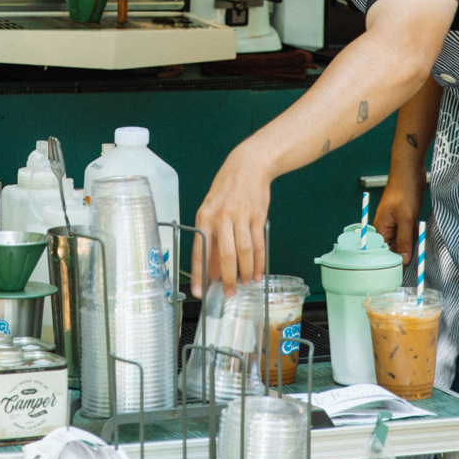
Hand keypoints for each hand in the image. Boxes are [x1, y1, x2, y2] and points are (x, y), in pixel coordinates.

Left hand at [191, 141, 272, 295]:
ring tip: (246, 283)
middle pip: (225, 255)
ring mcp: (241, 216)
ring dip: (246, 271)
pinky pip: (258, 244)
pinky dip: (259, 262)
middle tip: (229, 293)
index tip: (199, 291)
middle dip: (227, 278)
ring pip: (244, 251)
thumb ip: (211, 240)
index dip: (199, 274)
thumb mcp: (211, 210)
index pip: (200, 251)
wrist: (249, 165)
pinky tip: (258, 272)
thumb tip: (211, 269)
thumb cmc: (227, 189)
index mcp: (205, 216)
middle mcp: (221, 216)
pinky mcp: (258, 216)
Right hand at [372, 161, 425, 264]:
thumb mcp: (406, 218)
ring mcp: (394, 224)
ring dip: (409, 247)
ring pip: (401, 243)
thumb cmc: (404, 191)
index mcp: (379, 229)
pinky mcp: (403, 220)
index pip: (384, 254)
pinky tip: (418, 239)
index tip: (402, 277)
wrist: (410, 171)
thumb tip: (403, 260)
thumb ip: (405, 240)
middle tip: (413, 269)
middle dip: (402, 257)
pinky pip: (407, 235)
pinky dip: (413, 238)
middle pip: (392, 250)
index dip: (393, 265)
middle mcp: (384, 228)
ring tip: (417, 257)